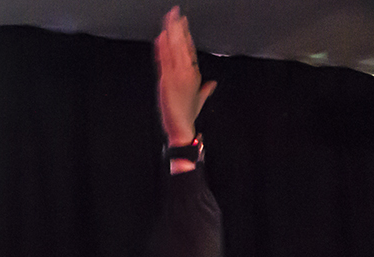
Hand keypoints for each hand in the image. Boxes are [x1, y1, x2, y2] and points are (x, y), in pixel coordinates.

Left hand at [154, 6, 216, 147]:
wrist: (180, 127)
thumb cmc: (188, 115)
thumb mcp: (200, 100)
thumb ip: (206, 90)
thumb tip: (213, 85)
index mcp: (194, 74)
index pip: (190, 49)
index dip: (186, 34)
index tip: (183, 23)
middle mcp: (186, 72)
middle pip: (183, 44)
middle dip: (179, 27)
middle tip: (176, 12)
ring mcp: (176, 74)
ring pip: (174, 47)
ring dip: (170, 30)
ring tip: (169, 17)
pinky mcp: (167, 79)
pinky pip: (164, 58)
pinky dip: (162, 45)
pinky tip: (161, 35)